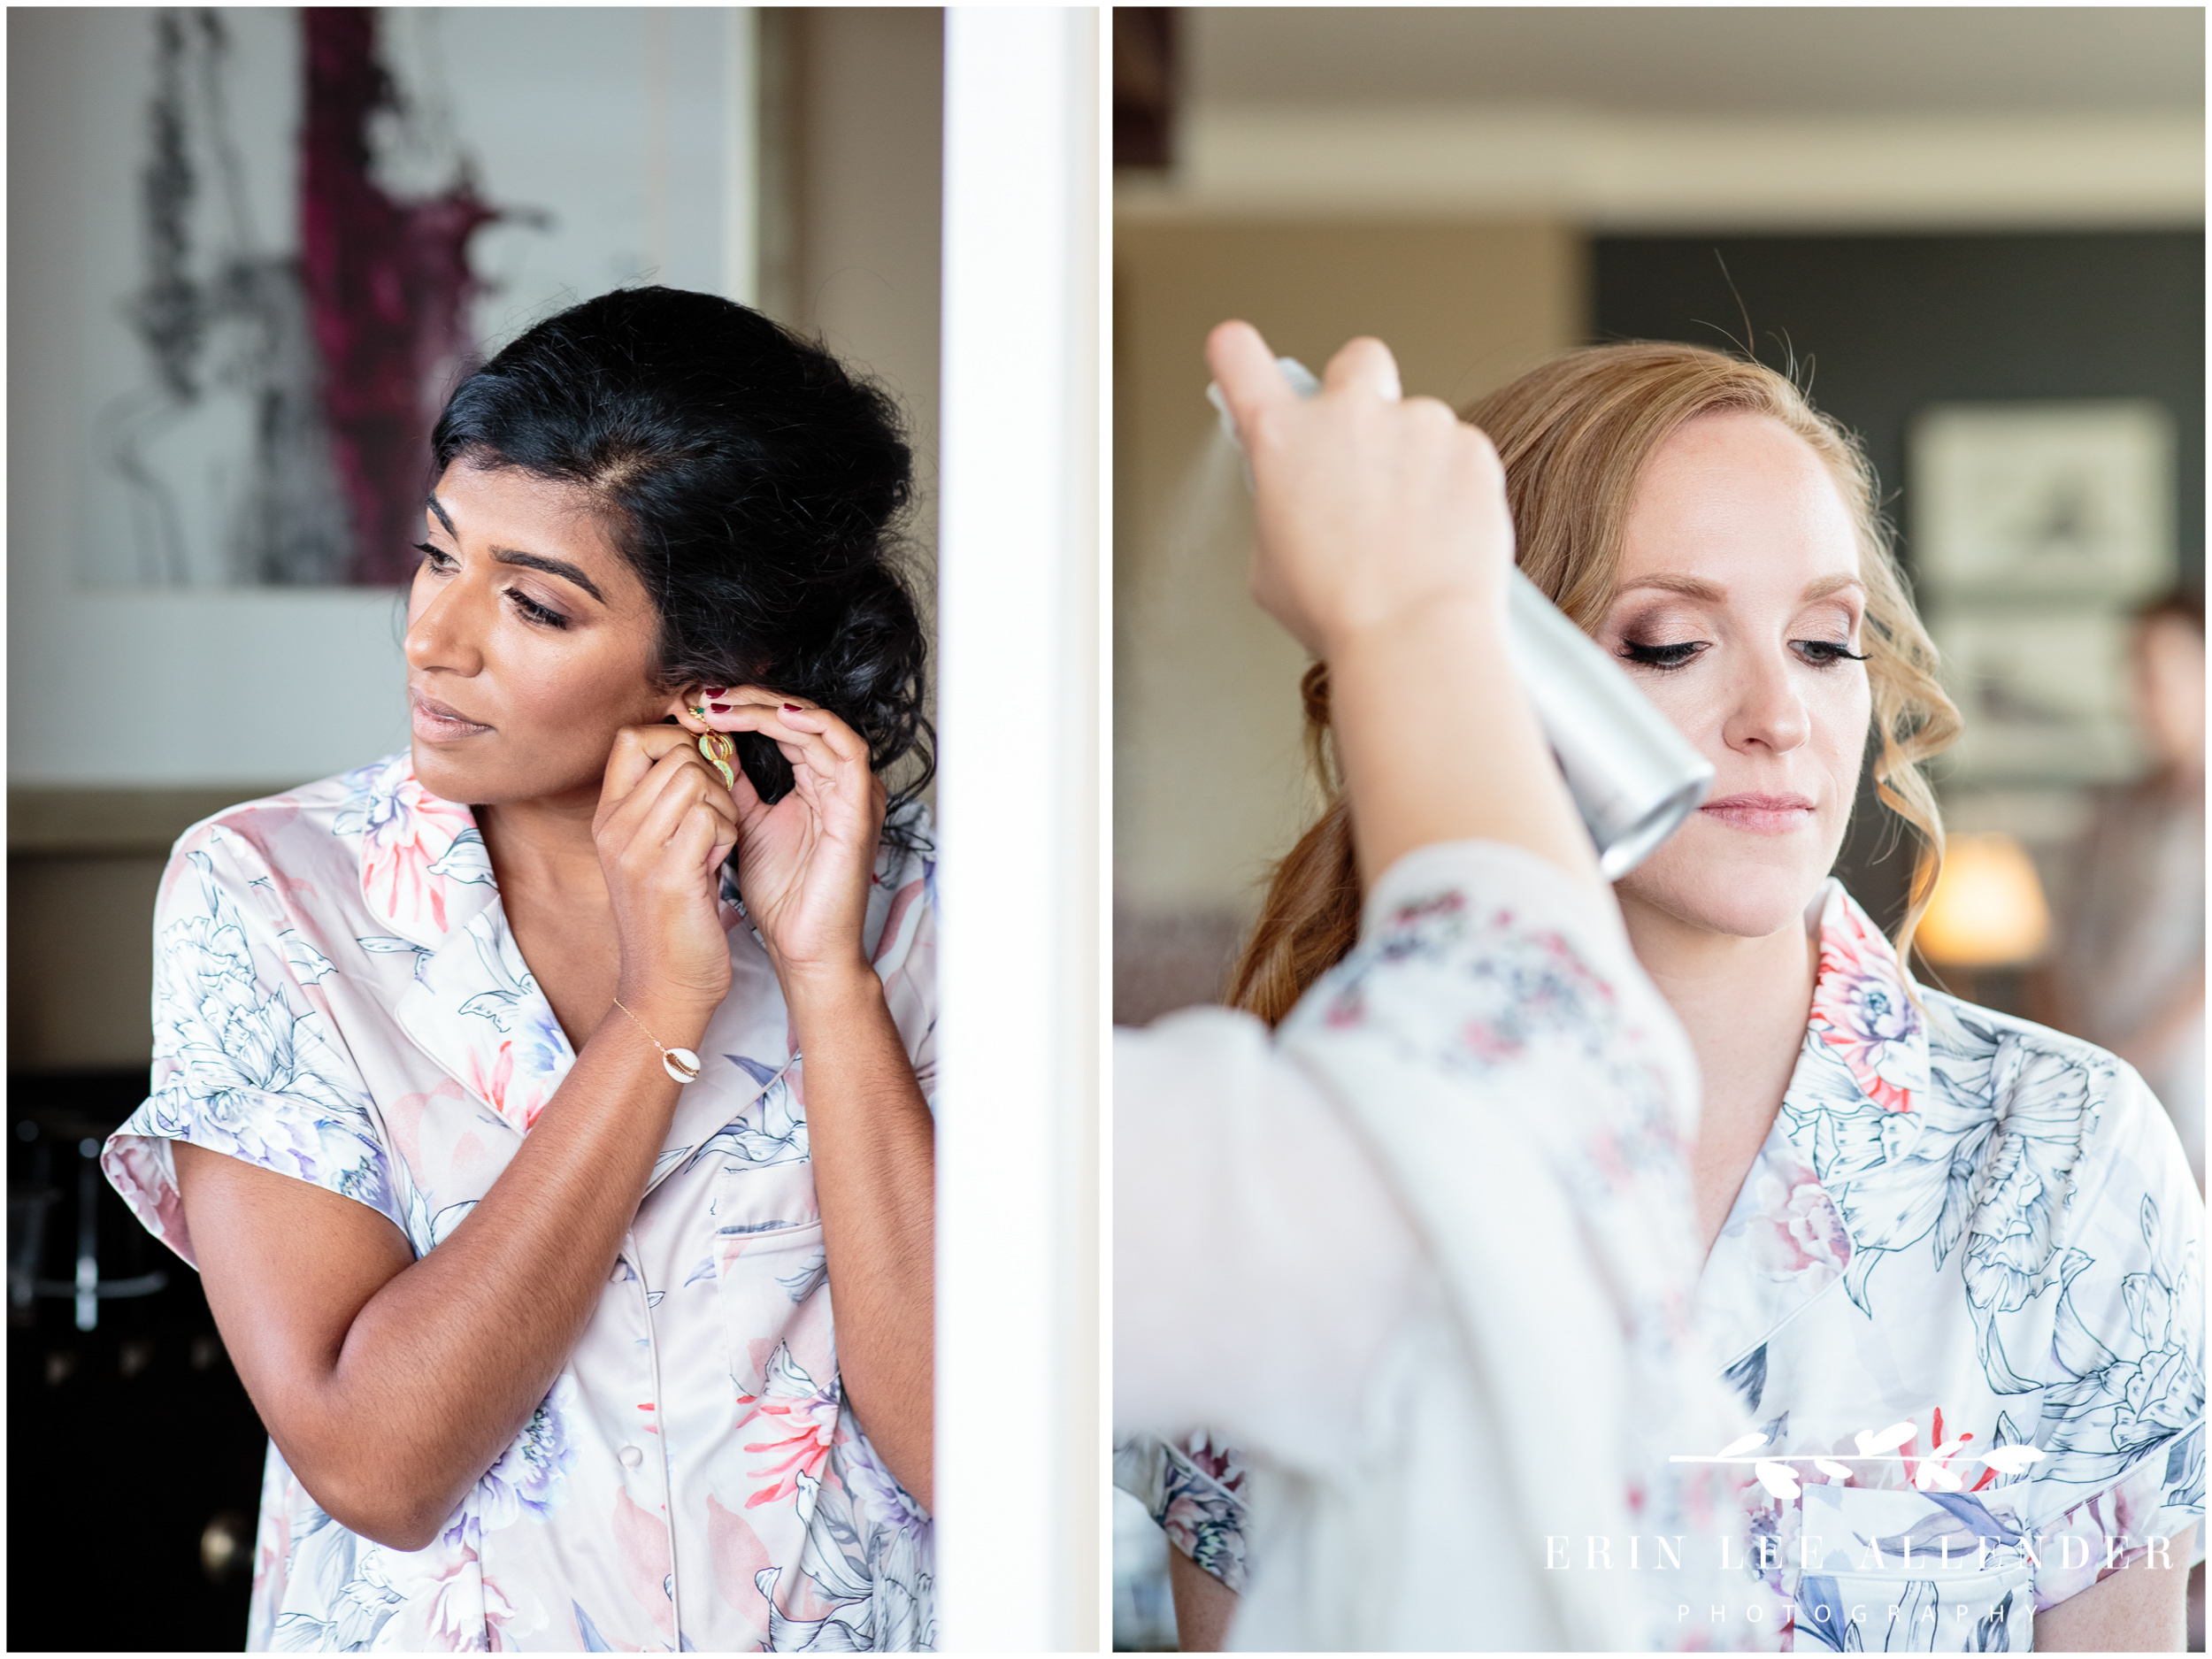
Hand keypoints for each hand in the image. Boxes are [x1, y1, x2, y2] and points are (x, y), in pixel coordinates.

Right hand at [593, 726, 739, 1013]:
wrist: (664, 989)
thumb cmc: (673, 920)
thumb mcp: (659, 852)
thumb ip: (670, 803)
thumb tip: (706, 749)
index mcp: (608, 819)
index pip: (633, 738)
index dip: (677, 739)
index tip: (703, 773)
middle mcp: (614, 829)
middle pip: (675, 752)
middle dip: (713, 777)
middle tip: (716, 822)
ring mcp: (637, 851)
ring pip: (696, 778)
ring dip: (725, 805)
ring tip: (717, 844)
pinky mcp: (668, 875)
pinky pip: (712, 816)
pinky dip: (730, 832)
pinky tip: (719, 862)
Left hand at [678, 689, 885, 996]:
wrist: (805, 949)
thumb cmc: (783, 897)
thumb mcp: (745, 826)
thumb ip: (735, 785)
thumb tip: (709, 747)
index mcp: (818, 783)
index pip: (782, 726)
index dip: (739, 709)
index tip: (691, 707)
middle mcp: (840, 781)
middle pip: (799, 715)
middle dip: (748, 700)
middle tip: (701, 697)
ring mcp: (855, 792)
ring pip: (819, 722)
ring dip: (768, 707)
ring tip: (721, 705)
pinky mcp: (860, 807)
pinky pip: (845, 748)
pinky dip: (811, 725)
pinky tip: (771, 717)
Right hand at [1205, 320, 1514, 656]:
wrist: (1413, 636)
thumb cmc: (1340, 613)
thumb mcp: (1270, 567)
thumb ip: (1283, 512)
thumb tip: (1304, 508)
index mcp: (1283, 440)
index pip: (1241, 362)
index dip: (1238, 358)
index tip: (1238, 354)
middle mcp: (1349, 415)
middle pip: (1356, 361)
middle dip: (1360, 394)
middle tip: (1364, 450)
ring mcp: (1416, 424)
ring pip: (1417, 422)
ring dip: (1413, 459)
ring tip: (1411, 530)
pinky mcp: (1471, 446)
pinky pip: (1460, 455)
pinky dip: (1455, 488)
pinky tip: (1443, 535)